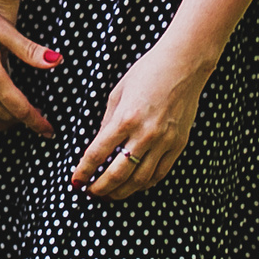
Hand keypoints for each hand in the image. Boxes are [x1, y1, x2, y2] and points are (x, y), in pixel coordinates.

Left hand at [71, 34, 212, 198]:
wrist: (183, 65)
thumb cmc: (147, 72)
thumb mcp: (118, 93)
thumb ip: (108, 121)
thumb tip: (100, 145)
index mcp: (125, 118)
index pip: (98, 153)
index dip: (84, 170)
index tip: (76, 179)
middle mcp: (145, 134)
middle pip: (118, 173)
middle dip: (100, 187)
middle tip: (90, 192)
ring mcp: (164, 141)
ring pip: (140, 179)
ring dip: (122, 191)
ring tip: (109, 194)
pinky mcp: (179, 144)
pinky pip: (160, 172)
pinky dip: (145, 184)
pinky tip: (134, 186)